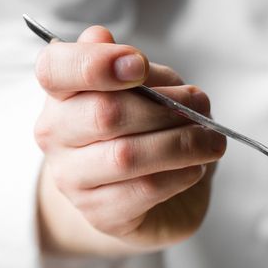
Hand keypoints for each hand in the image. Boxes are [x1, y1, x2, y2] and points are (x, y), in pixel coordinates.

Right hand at [33, 26, 226, 255]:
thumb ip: (137, 72)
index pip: (56, 68)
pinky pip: (143, 191)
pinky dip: (179, 176)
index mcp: (60, 93)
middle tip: (202, 108)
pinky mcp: (100, 215)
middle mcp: (55, 134)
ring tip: (212, 142)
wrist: (145, 199)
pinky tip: (196, 168)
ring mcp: (72, 179)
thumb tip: (123, 52)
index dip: (96, 63)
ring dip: (181, 144)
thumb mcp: (146, 93)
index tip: (139, 66)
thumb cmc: (144, 134)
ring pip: (126, 156)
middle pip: (104, 113)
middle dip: (164, 108)